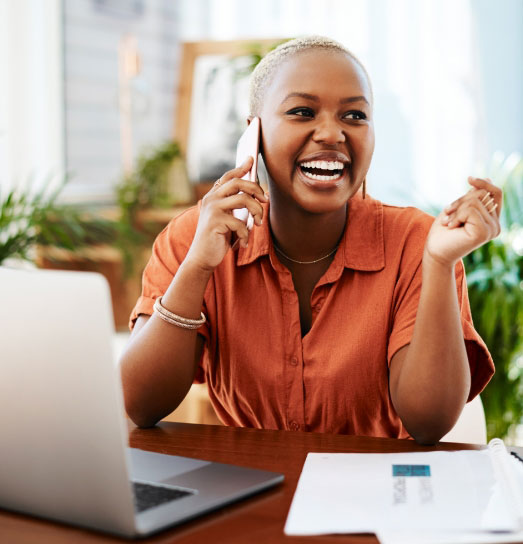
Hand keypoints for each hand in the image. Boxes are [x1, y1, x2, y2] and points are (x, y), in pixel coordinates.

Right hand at [184, 157, 267, 271]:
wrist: (202, 257)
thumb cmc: (218, 238)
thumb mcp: (228, 219)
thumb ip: (236, 206)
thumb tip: (257, 195)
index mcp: (213, 196)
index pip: (229, 177)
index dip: (241, 167)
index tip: (251, 159)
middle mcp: (211, 199)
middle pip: (238, 183)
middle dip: (256, 189)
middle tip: (266, 200)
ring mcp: (212, 209)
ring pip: (244, 199)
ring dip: (257, 212)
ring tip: (259, 224)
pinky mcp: (215, 221)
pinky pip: (241, 223)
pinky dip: (246, 234)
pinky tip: (244, 243)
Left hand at [424, 177, 501, 267]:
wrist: (435, 251)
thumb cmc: (444, 232)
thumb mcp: (459, 208)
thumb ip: (473, 197)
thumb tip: (488, 178)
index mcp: (491, 218)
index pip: (496, 193)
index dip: (483, 183)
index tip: (468, 179)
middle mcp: (495, 224)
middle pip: (482, 194)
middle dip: (461, 200)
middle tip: (447, 212)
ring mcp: (492, 229)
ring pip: (475, 201)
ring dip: (456, 209)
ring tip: (449, 222)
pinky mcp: (484, 232)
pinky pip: (471, 210)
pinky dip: (457, 215)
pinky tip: (452, 226)